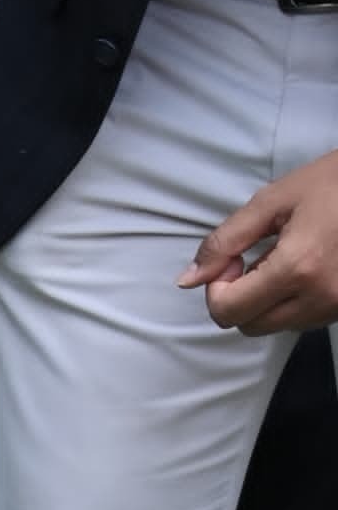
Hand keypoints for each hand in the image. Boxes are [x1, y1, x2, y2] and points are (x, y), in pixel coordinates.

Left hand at [182, 148, 337, 334]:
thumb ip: (225, 240)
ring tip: (280, 258)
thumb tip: (188, 279)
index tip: (231, 258)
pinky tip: (300, 268)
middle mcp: (319, 298)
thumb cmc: (333, 183)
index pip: (229, 311)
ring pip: (274, 326)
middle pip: (248, 326)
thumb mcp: (272, 201)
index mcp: (297, 268)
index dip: (216, 287)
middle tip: (248, 259)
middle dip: (236, 297)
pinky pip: (301, 319)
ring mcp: (336, 307)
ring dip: (262, 301)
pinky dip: (288, 301)